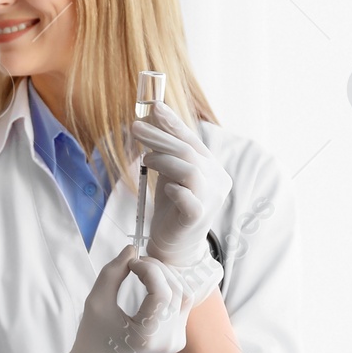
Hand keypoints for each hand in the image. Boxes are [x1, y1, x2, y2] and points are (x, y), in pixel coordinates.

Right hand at [43, 246, 188, 352]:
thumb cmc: (92, 337)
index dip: (149, 269)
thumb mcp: (96, 301)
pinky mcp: (178, 339)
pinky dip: (170, 290)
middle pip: (176, 291)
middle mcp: (168, 340)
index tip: (131, 262)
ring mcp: (176, 341)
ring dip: (167, 277)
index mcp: (148, 336)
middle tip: (137, 262)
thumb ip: (112, 272)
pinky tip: (153, 284)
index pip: (162, 292)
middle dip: (158, 269)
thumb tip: (131, 250)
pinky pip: (182, 306)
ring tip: (145, 271)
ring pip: (184, 296)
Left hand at [132, 100, 231, 272]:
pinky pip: (187, 197)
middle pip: (188, 151)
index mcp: (211, 167)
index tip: (154, 107)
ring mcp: (210, 199)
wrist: (175, 245)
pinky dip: (174, 189)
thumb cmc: (172, 207)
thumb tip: (152, 116)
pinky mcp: (198, 216)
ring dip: (163, 160)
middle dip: (160, 136)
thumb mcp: (168, 173)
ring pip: (189, 169)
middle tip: (135, 127)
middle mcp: (216, 180)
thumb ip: (165, 149)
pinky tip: (164, 188)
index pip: (191, 140)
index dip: (173, 123)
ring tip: (144, 159)